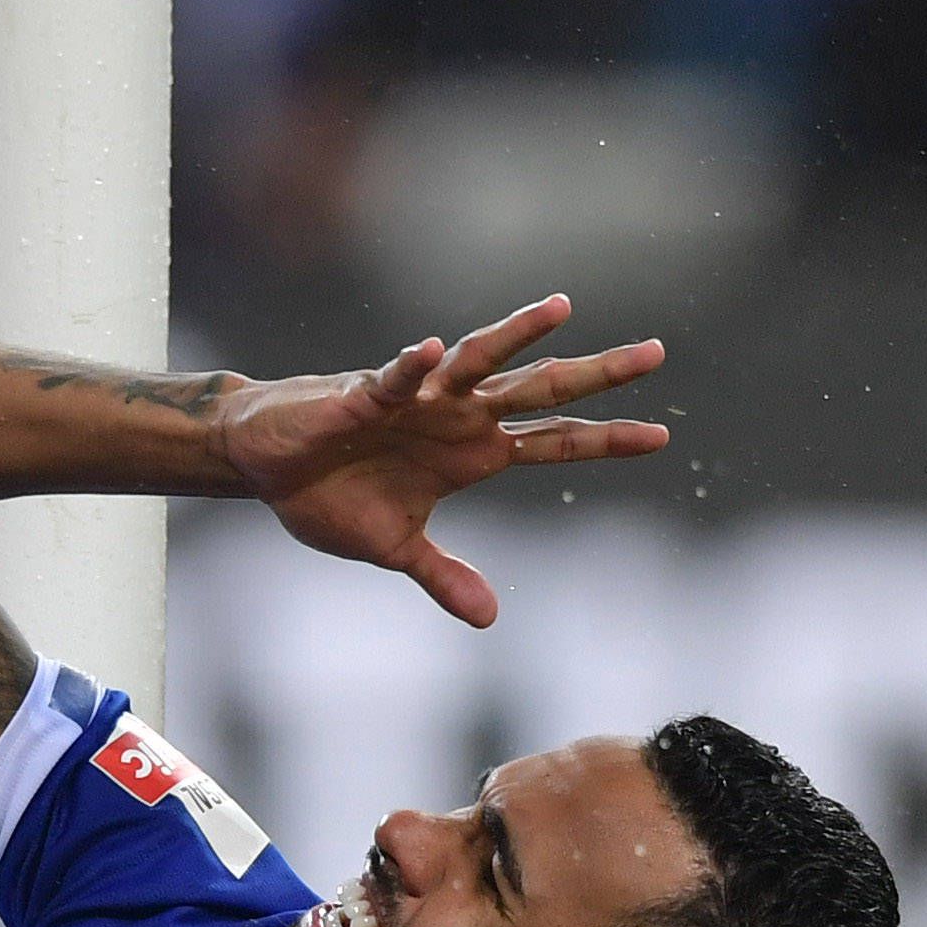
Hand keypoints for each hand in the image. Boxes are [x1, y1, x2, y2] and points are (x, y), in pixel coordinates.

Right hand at [211, 296, 669, 625]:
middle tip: (657, 353)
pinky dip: (412, 365)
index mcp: (471, 454)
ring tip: (562, 308)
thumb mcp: (393, 548)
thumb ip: (444, 576)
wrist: (266, 467)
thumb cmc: (329, 497)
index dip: (604, 440)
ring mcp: (417, 400)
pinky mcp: (365, 395)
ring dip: (518, 335)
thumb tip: (489, 618)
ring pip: (480, 361)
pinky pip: (393, 378)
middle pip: (539, 390)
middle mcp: (457, 417)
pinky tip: (432, 350)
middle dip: (596, 374)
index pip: (552, 441)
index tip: (661, 437)